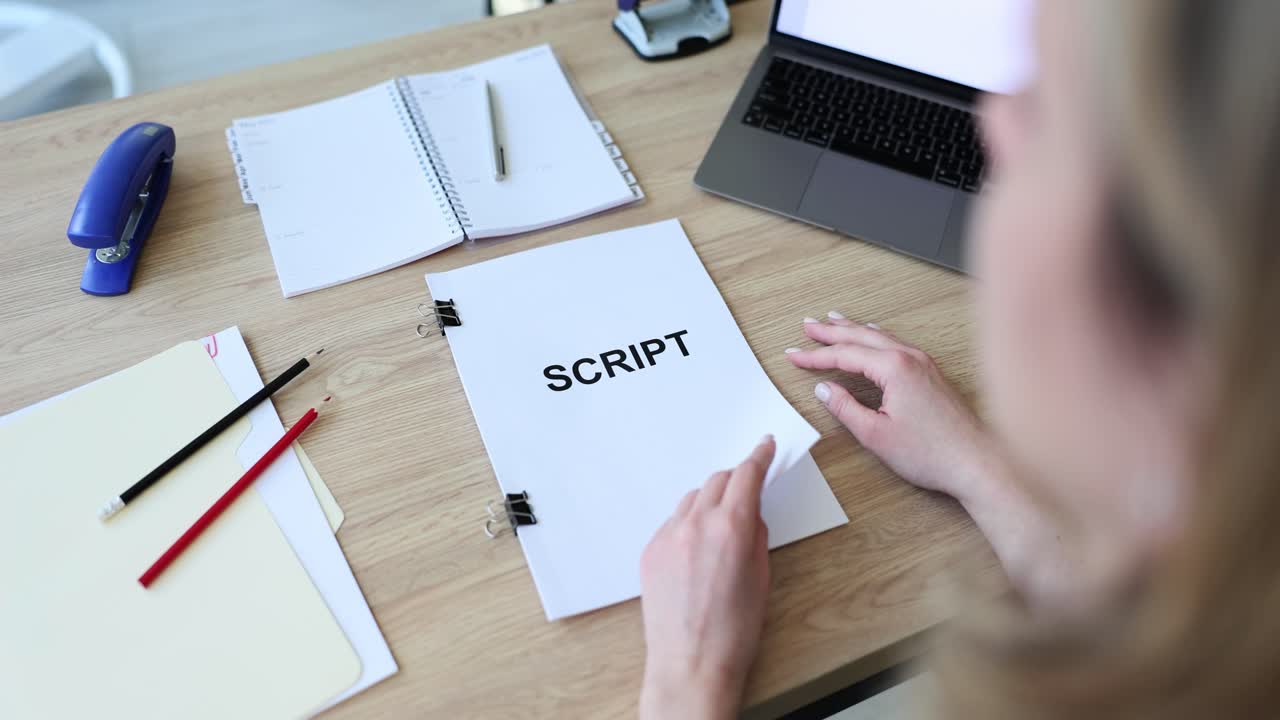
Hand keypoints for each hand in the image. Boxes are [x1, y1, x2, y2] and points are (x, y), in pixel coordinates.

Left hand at [638, 436, 774, 719]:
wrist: (690, 664)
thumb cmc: (733, 632)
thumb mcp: (761, 579)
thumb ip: (757, 537)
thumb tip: (751, 515)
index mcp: (732, 528)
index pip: (747, 475)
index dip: (759, 457)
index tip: (764, 446)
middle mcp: (696, 524)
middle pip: (718, 480)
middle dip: (736, 480)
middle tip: (748, 488)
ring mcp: (668, 536)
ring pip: (692, 499)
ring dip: (710, 502)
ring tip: (721, 527)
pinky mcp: (650, 552)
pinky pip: (672, 523)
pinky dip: (688, 525)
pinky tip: (697, 551)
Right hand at [786, 314, 995, 500]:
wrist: (977, 462)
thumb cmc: (933, 452)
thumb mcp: (876, 434)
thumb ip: (846, 408)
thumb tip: (826, 391)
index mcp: (895, 368)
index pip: (845, 354)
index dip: (815, 356)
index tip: (794, 356)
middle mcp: (911, 357)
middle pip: (862, 336)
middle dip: (831, 331)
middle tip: (808, 326)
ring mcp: (925, 363)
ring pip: (881, 336)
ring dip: (854, 329)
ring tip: (833, 321)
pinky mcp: (932, 373)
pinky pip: (897, 344)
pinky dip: (876, 338)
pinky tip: (872, 337)